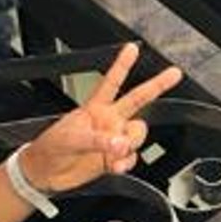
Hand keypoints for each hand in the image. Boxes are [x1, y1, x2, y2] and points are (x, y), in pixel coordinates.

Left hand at [16, 42, 181, 195]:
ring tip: (115, 153)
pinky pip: (131, 157)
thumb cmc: (51, 148)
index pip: (111, 82)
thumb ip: (99, 140)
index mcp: (94, 109)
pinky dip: (126, 162)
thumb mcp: (72, 139)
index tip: (132, 49)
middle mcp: (108, 121)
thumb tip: (121, 143)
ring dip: (131, 144)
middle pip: (138, 100)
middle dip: (157, 85)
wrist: (46, 172)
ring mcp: (113, 140)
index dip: (122, 65)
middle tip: (174, 73)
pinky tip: (114, 166)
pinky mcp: (114, 159)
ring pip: (138, 134)